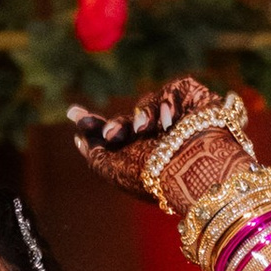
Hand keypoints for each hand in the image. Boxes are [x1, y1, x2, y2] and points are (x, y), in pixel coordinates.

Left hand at [66, 78, 243, 210]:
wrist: (197, 170)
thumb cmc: (158, 178)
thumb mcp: (116, 171)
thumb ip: (94, 155)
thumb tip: (80, 138)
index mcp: (144, 157)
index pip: (115, 134)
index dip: (93, 124)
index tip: (73, 113)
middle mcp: (161, 137)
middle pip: (130, 119)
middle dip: (118, 126)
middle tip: (112, 136)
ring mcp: (179, 118)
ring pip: (148, 104)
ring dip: (142, 117)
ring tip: (142, 130)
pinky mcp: (195, 100)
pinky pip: (173, 92)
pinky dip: (165, 106)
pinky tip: (168, 124)